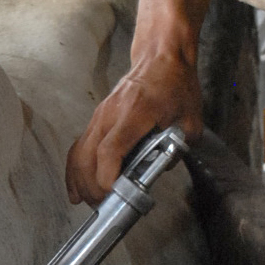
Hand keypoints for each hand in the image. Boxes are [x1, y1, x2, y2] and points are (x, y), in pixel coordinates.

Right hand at [65, 0, 208, 205]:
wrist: (160, 58)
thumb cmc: (175, 85)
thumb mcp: (191, 118)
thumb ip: (180, 147)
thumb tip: (162, 169)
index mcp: (135, 113)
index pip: (110, 150)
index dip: (107, 176)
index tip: (112, 194)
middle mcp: (110, 115)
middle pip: (89, 158)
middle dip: (93, 187)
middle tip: (105, 205)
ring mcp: (98, 118)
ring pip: (78, 155)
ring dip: (81, 182)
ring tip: (91, 201)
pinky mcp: (95, 121)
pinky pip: (77, 149)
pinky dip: (74, 172)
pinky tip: (76, 190)